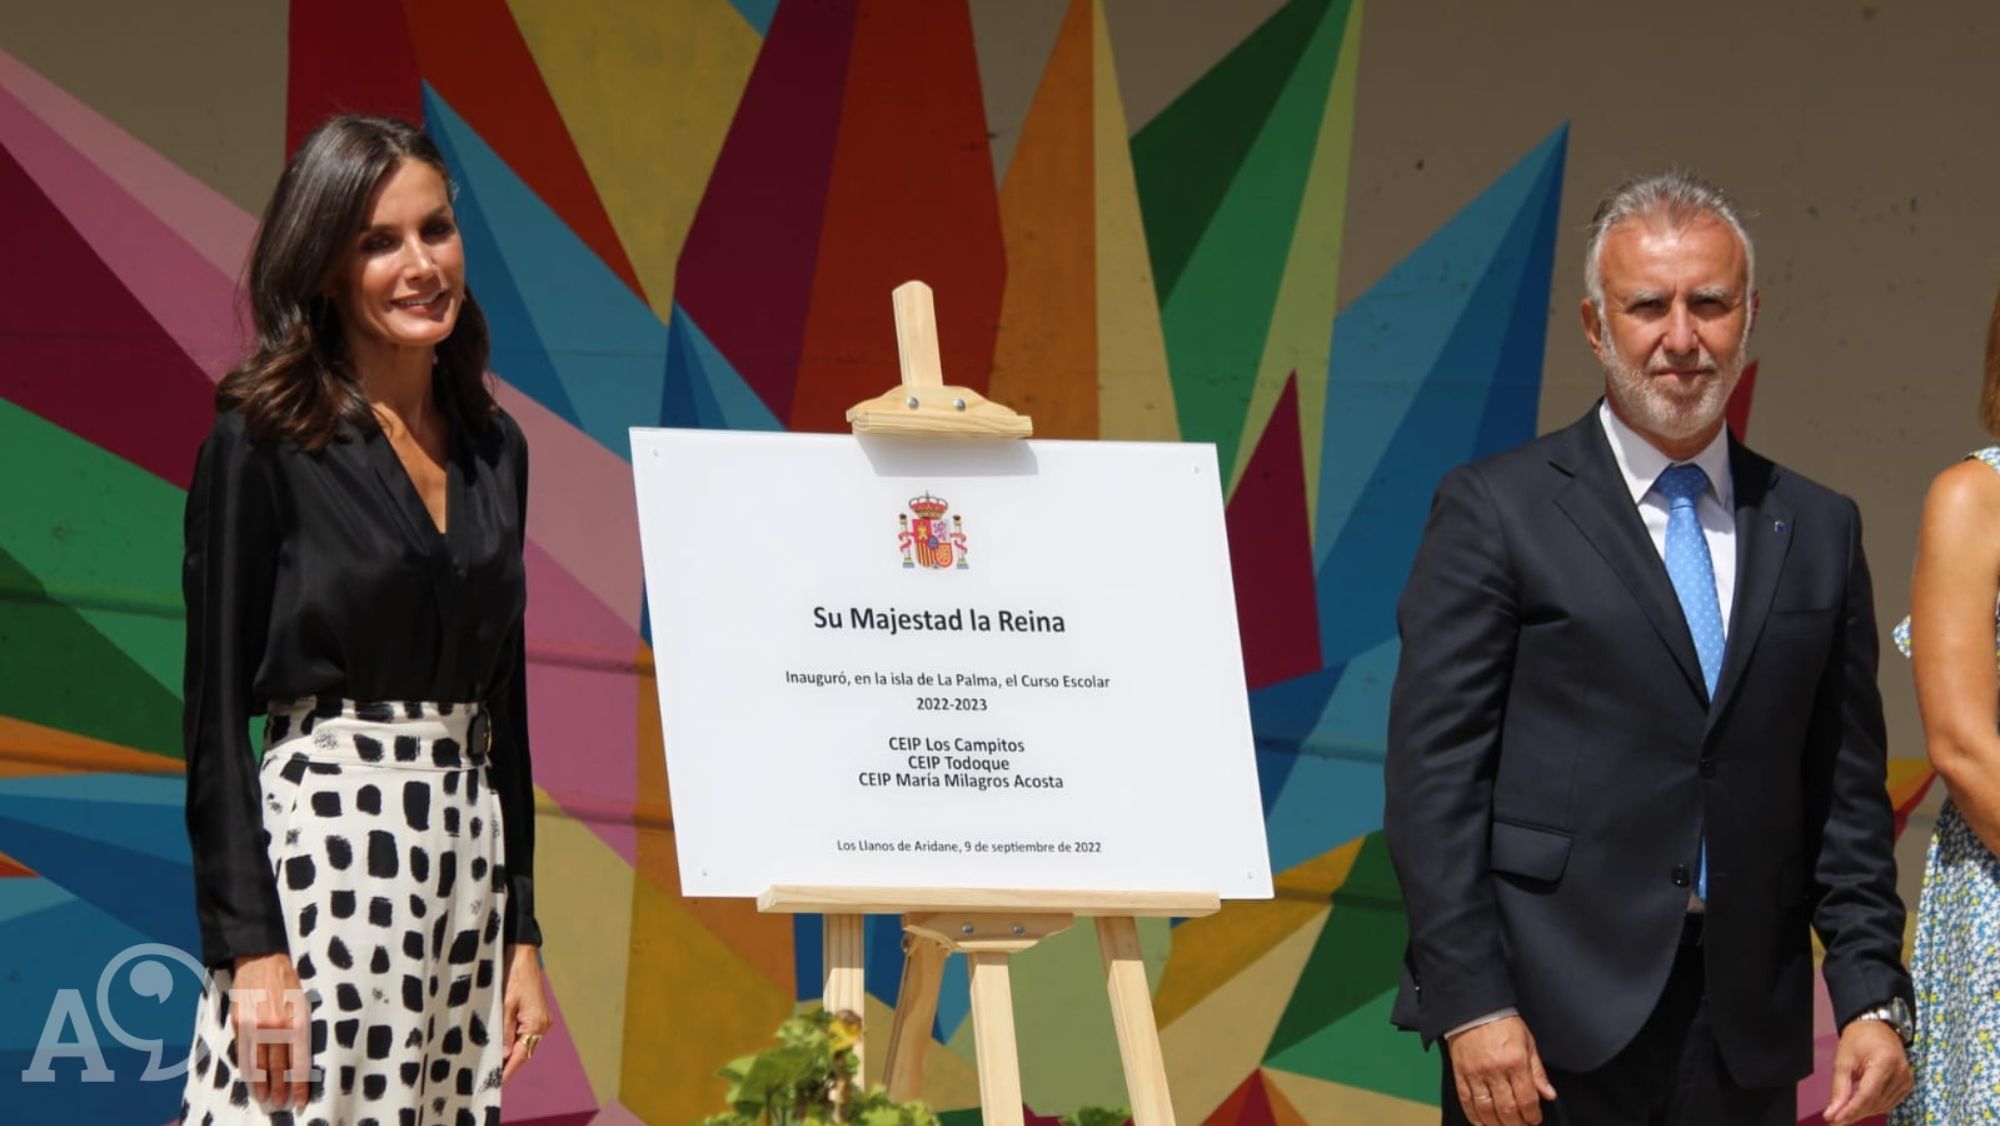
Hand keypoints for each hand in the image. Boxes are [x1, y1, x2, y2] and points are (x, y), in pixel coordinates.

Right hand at [228, 951, 309, 1109]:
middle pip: (278, 1067)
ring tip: (265, 1100)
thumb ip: (300, 1030)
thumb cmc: (288, 981)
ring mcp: (255, 1027)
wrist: (261, 960)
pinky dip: (248, 1070)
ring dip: (262, 1085)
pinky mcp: (239, 1024)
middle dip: (280, 1089)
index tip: (300, 1100)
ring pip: (259, 1064)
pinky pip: (244, 1053)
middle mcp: (276, 1027)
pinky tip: (252, 1081)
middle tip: (281, 1104)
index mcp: (296, 1022)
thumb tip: (299, 1060)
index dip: (299, 1084)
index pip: (299, 1062)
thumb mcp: (304, 1003)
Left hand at [500, 943, 550, 1084]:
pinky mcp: (537, 1014)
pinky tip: (500, 1047)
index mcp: (537, 1023)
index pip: (521, 1055)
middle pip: (524, 1052)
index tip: (495, 1084)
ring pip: (524, 1044)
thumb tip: (505, 1055)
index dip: (507, 1071)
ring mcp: (542, 1019)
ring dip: (510, 1054)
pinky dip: (513, 1042)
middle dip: (508, 1065)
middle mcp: (543, 1024)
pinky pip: (525, 1034)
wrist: (522, 954)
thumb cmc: (512, 976)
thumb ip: (504, 1032)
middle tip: (488, 1078)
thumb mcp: (504, 1005)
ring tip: (491, 1066)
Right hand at [1447, 1016, 1556, 1125]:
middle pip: (1507, 1109)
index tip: (1535, 1120)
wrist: (1474, 1009)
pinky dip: (1474, 1116)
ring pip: (1486, 1109)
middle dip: (1517, 1124)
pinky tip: (1481, 1123)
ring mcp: (1476, 1074)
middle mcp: (1495, 1071)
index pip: (1527, 1098)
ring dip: (1496, 1124)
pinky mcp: (1460, 1074)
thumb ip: (1538, 1071)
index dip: (1532, 1115)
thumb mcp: (1528, 1043)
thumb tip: (1549, 1095)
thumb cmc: (1503, 1024)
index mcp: (1515, 1062)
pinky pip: (1466, 1100)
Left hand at [1824, 1018, 1911, 1124]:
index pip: (1867, 1095)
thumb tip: (1833, 1113)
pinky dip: (1872, 1107)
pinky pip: (1888, 1103)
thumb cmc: (1859, 1039)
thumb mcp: (1843, 1060)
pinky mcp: (1907, 1085)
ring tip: (1843, 1113)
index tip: (1834, 1120)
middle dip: (1853, 1113)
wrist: (1878, 1028)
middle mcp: (1901, 1073)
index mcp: (1885, 1062)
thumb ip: (1839, 1088)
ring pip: (1882, 1106)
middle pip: (1875, 1103)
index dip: (1851, 1111)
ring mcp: (1907, 1080)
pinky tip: (1859, 1106)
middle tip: (1833, 1119)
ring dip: (1862, 1112)